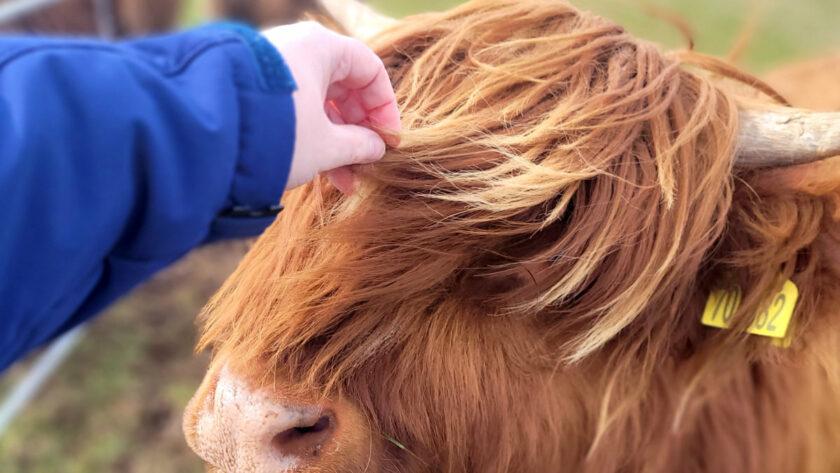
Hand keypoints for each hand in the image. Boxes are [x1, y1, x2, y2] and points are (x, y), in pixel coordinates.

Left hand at [263, 22, 400, 193]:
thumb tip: (375, 149)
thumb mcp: (326, 146)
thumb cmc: (276, 134)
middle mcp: (295, 49)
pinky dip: (309, 136)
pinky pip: (293, 109)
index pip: (370, 70)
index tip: (389, 142)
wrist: (206, 136)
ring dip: (335, 141)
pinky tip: (317, 171)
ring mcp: (271, 68)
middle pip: (343, 87)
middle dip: (358, 130)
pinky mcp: (252, 89)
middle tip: (366, 164)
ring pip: (317, 102)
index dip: (385, 108)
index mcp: (320, 47)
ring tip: (342, 180)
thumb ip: (359, 146)